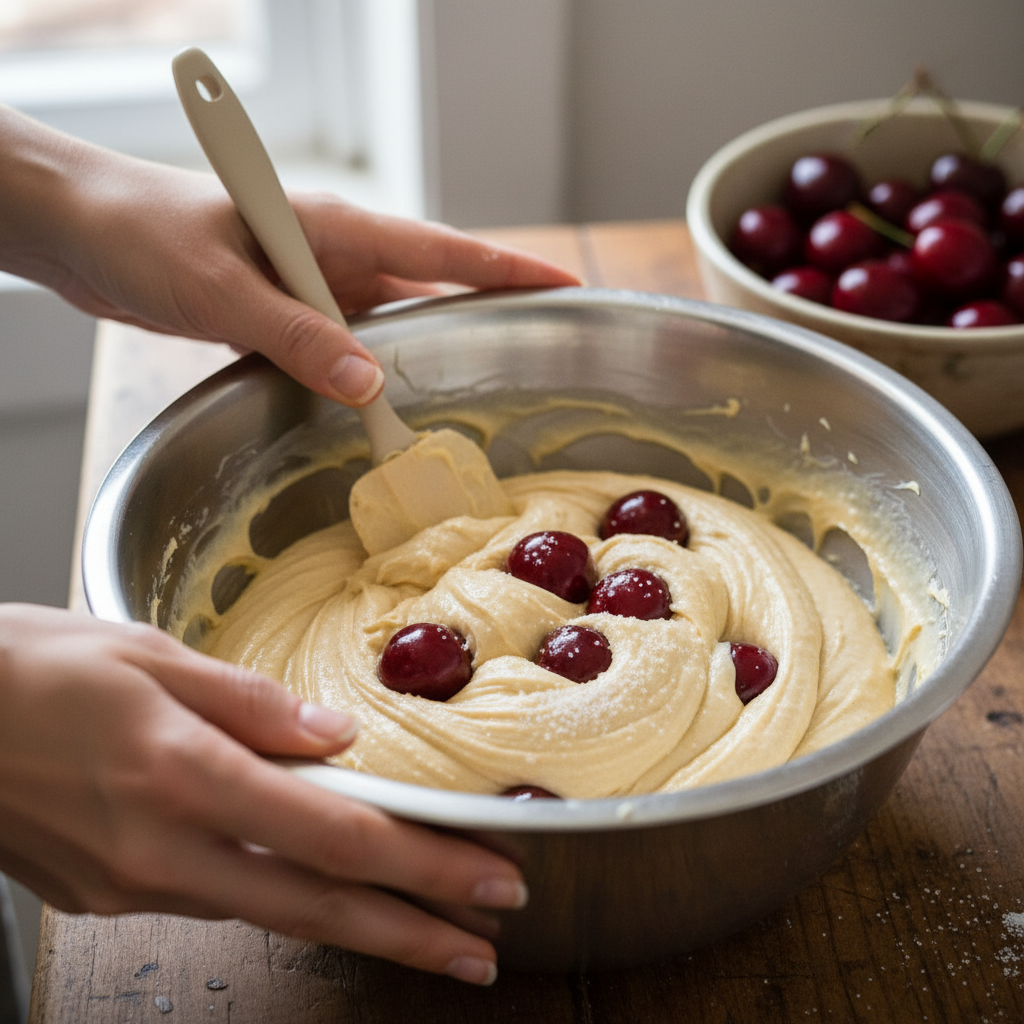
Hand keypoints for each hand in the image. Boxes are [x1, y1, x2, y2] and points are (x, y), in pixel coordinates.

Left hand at [0, 106, 579, 405]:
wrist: (80, 229)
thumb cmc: (143, 235)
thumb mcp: (222, 288)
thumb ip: (298, 335)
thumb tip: (371, 386)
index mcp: (333, 228)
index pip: (442, 250)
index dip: (507, 269)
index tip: (565, 284)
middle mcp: (332, 254)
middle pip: (428, 288)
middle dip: (481, 314)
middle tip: (533, 351)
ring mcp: (309, 282)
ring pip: (385, 323)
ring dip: (420, 355)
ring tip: (469, 391)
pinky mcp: (282, 309)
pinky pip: (342, 342)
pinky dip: (365, 371)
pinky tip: (379, 400)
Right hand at [0, 604, 525, 984]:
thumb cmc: (28, 668)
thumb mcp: (147, 653)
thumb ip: (251, 701)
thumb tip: (335, 736)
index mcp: (183, 774)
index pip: (336, 835)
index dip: (424, 864)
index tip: (491, 880)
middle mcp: (162, 848)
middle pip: (317, 905)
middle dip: (413, 932)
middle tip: (482, 949)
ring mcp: (130, 883)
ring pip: (269, 911)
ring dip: (354, 921)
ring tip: (421, 923)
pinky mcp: (105, 893)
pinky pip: (214, 899)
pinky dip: (280, 896)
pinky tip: (315, 887)